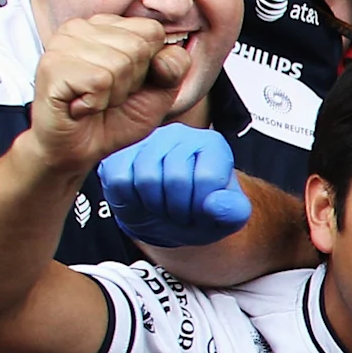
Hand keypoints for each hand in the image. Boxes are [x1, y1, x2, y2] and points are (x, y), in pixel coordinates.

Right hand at [32, 15, 191, 169]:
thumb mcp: (160, 92)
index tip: (129, 82)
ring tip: (93, 99)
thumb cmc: (117, 117)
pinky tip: (81, 106)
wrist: (80, 150)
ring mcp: (62, 43)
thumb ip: (173, 68)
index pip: (152, 30)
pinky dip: (97, 102)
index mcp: (106, 25)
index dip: (151, 65)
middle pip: (138, 46)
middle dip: (132, 81)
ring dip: (114, 95)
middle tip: (109, 94)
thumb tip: (163, 56)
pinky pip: (100, 81)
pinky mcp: (52, 65)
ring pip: (119, 63)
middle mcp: (81, 27)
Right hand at [97, 126, 253, 248]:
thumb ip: (232, 210)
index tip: (203, 211)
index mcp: (213, 144)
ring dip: (156, 205)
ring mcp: (146, 141)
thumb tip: (214, 204)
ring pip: (146, 179)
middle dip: (179, 209)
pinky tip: (142, 199)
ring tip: (164, 206)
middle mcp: (180, 134)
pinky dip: (131, 200)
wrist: (169, 218)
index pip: (207, 178)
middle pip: (175, 178)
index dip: (203, 206)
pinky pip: (120, 181)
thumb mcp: (228, 217)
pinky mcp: (119, 154)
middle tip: (181, 213)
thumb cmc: (201, 212)